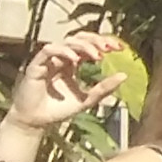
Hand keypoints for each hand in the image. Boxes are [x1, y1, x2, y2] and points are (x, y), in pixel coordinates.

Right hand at [3, 32, 129, 133]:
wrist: (36, 122)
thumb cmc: (59, 109)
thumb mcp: (87, 99)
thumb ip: (104, 88)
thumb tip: (124, 75)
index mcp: (72, 63)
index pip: (89, 45)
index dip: (104, 42)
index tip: (121, 48)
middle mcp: (60, 58)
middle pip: (79, 39)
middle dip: (96, 40)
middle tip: (110, 47)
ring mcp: (48, 60)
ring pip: (66, 42)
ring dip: (83, 45)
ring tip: (98, 55)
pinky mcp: (36, 65)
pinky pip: (48, 51)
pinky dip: (63, 51)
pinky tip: (76, 59)